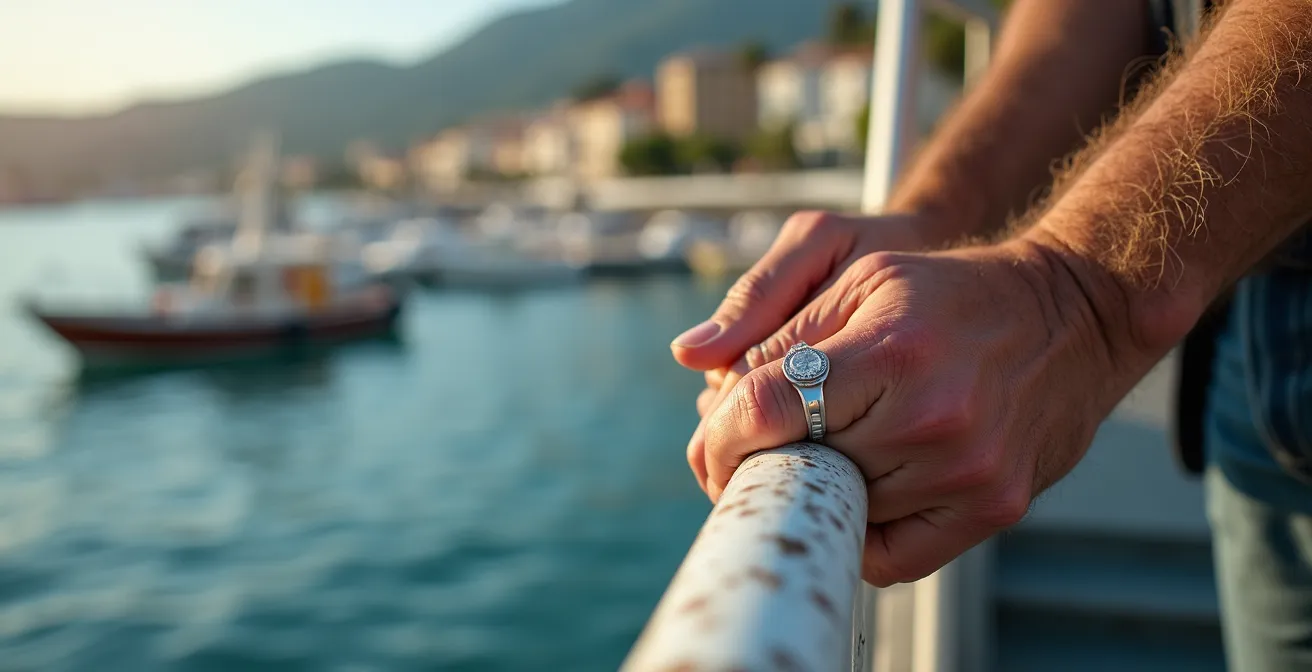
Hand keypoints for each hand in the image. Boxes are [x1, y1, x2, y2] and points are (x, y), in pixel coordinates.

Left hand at [696, 238, 1160, 585]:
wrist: (1074, 316)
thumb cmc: (953, 291)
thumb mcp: (865, 276)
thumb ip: (780, 327)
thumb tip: (703, 377)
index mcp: (893, 348)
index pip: (769, 407)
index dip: (720, 434)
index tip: (707, 445)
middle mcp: (933, 418)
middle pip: (800, 467)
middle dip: (755, 465)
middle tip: (741, 458)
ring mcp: (967, 471)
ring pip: (842, 513)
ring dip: (810, 493)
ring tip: (807, 460)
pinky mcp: (993, 507)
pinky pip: (893, 557)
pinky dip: (858, 533)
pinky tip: (852, 493)